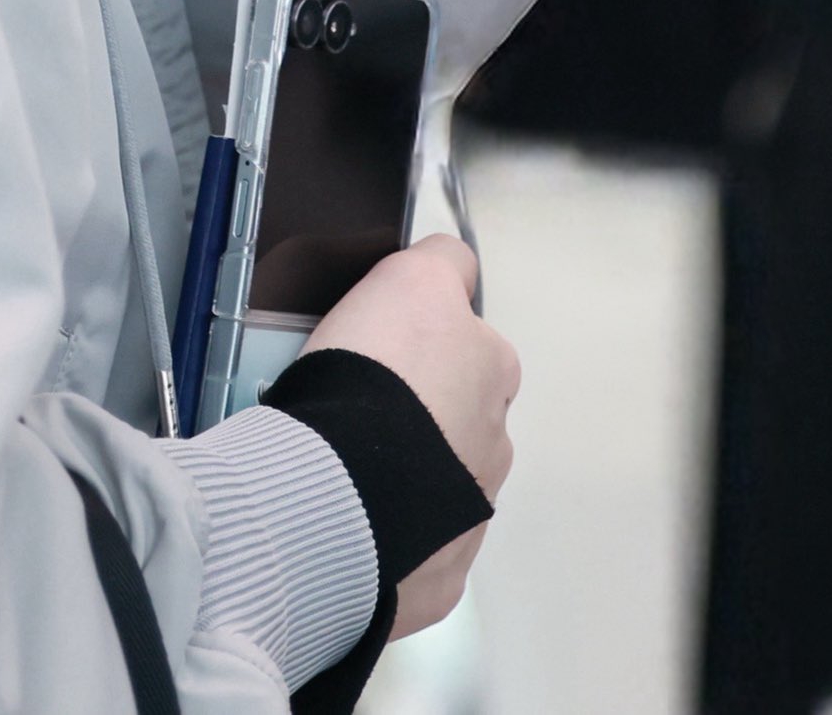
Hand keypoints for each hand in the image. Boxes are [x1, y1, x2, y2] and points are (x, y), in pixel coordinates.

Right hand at [307, 234, 513, 640]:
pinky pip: (411, 540)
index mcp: (491, 368)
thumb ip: (437, 262)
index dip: (421, 330)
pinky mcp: (438, 572)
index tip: (376, 341)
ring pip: (431, 474)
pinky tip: (344, 513)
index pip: (467, 331)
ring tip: (337, 462)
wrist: (340, 491)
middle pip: (452, 406)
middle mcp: (494, 437)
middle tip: (349, 400)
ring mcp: (467, 509)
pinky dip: (386, 528)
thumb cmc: (372, 380)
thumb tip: (450, 259)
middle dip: (413, 405)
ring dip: (400, 467)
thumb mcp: (409, 278)